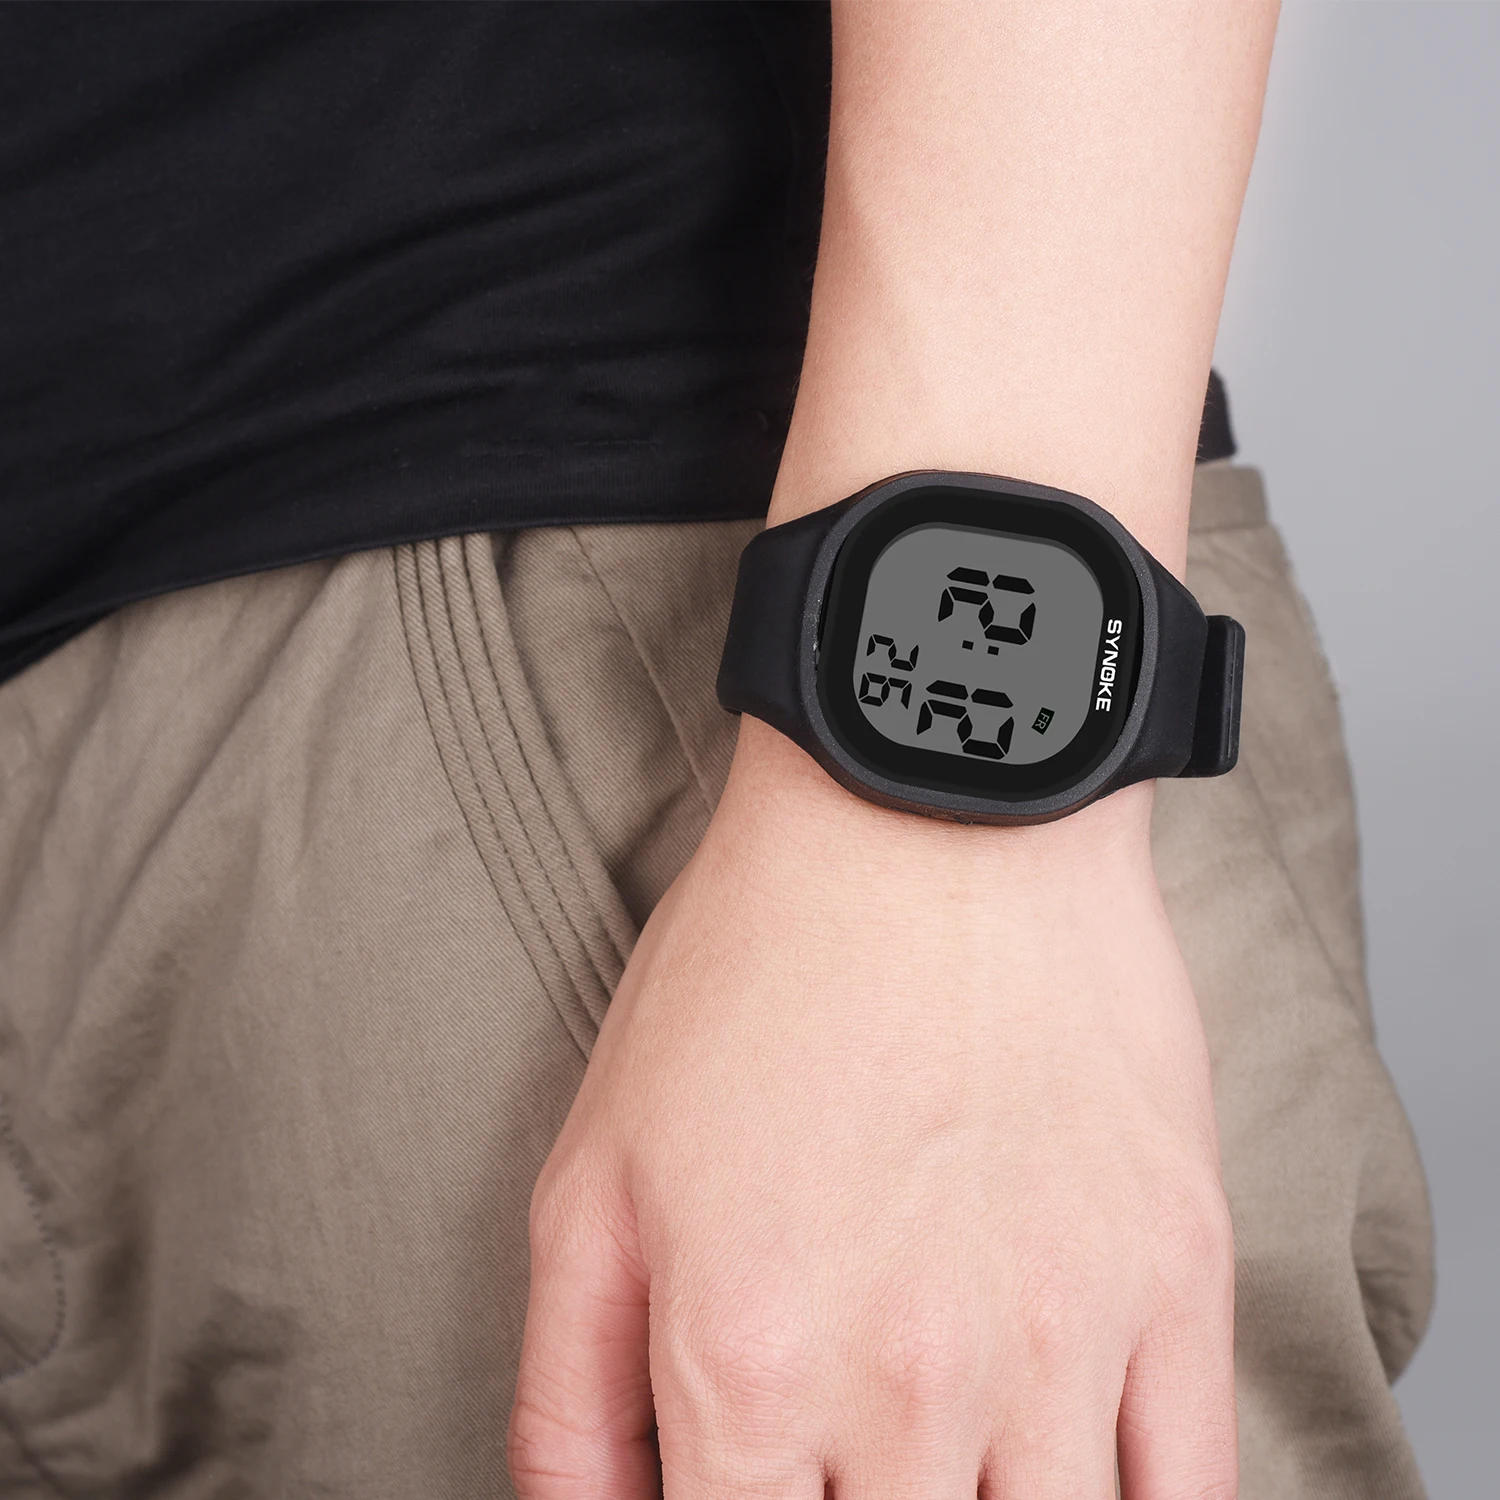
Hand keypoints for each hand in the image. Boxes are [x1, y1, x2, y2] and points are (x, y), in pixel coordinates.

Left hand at [509, 720, 1234, 1498]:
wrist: (927, 820)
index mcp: (748, 1369)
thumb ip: (570, 1399)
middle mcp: (909, 1389)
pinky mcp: (1174, 1280)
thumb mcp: (592, 1176)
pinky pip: (1191, 1497)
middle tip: (846, 1457)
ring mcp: (1062, 1342)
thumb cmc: (753, 973)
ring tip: (944, 1462)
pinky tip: (1077, 1480)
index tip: (757, 1493)